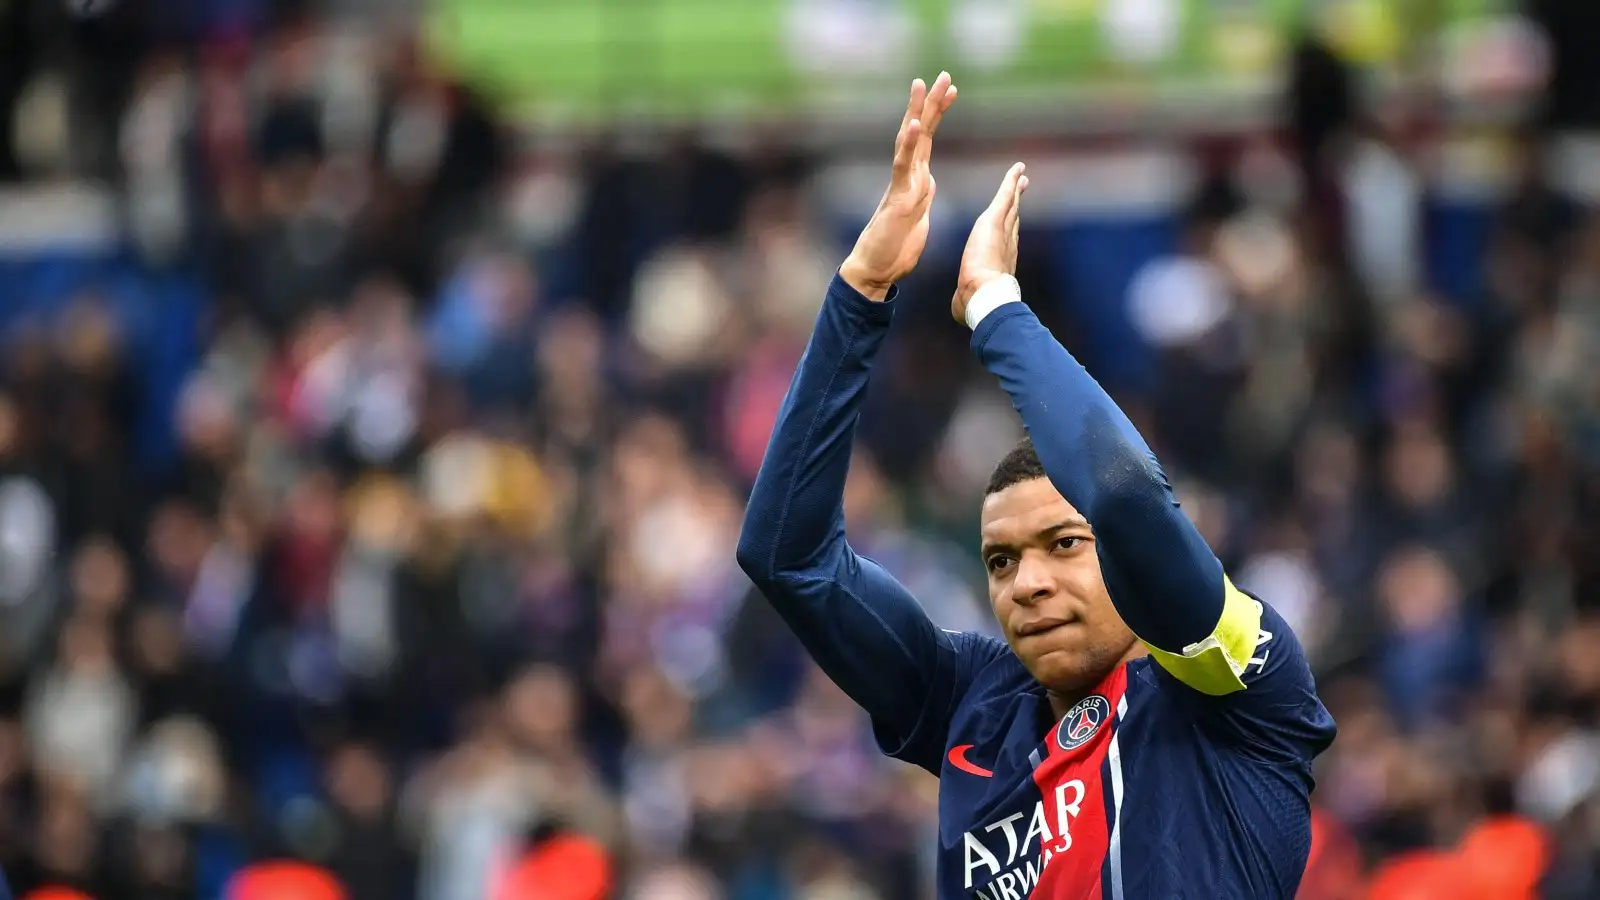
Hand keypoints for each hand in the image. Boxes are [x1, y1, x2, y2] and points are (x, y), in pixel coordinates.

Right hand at [839, 72, 957, 300]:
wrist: (875, 269)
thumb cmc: (894, 248)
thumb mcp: (919, 217)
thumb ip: (923, 196)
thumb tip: (927, 183)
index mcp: (916, 179)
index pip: (929, 139)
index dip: (938, 114)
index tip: (950, 91)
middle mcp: (907, 175)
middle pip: (921, 131)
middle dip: (931, 103)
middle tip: (943, 75)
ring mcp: (901, 184)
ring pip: (910, 141)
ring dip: (917, 111)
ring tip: (922, 84)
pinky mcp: (898, 197)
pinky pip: (903, 166)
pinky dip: (910, 145)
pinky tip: (915, 124)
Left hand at [953, 162, 1028, 323]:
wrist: (984, 296)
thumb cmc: (975, 304)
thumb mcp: (966, 301)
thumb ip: (963, 302)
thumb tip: (958, 312)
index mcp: (998, 261)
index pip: (1004, 240)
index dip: (1008, 228)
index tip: (1011, 220)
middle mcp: (1006, 243)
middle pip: (1012, 218)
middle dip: (1016, 205)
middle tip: (1022, 189)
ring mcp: (1003, 231)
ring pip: (1011, 205)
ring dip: (1015, 190)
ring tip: (1020, 177)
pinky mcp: (995, 220)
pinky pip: (1005, 195)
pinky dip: (1011, 181)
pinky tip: (1017, 168)